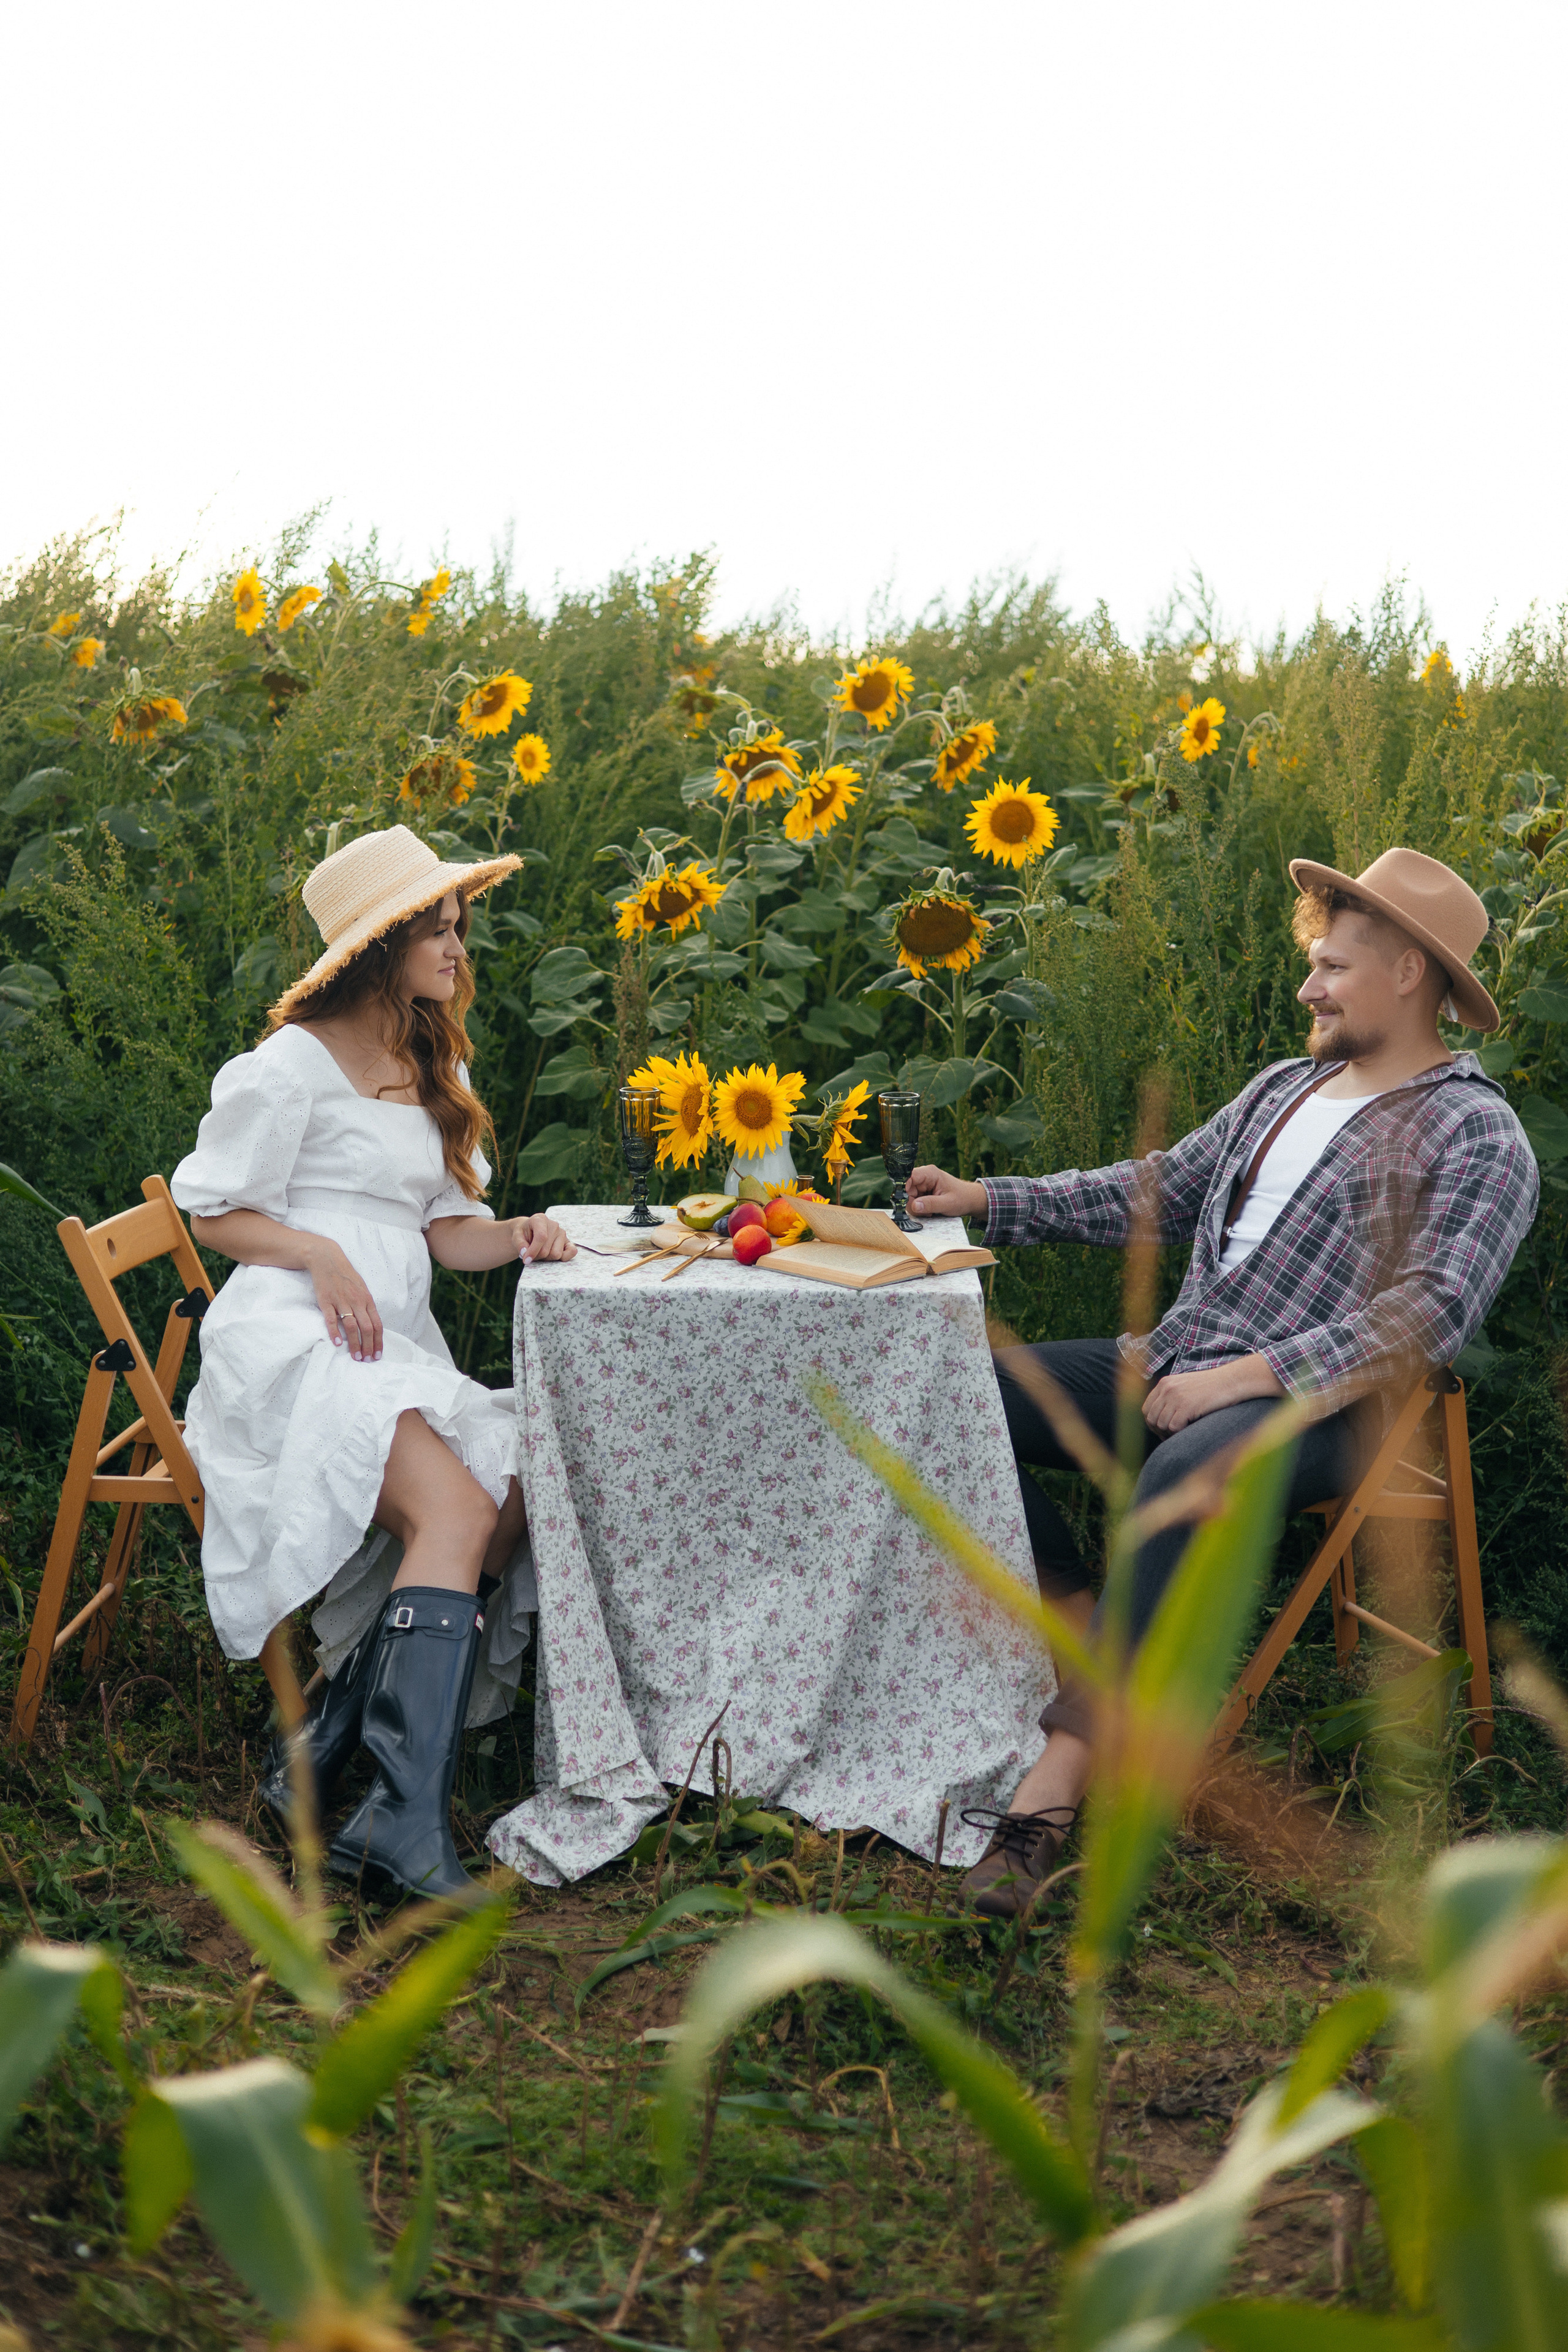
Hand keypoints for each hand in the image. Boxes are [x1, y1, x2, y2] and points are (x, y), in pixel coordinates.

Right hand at [301, 1237, 382, 1360]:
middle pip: (366, 1328)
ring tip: (355, 1357)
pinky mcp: (326, 1301)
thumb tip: (372, 1324)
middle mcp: (356, 1301)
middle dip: (369, 1346)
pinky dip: (334, 1332)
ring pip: (351, 1326)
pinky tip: (337, 1343)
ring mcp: (341, 1301)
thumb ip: (366, 1305)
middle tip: (367, 1360)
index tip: (378, 1354)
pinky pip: (331, 1319)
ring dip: (354, 1343)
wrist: (327, 1259)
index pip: (377, 1324)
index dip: (378, 1341)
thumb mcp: (361, 1288)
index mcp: (367, 1299)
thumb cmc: (346, 1275)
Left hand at [514, 1213, 575, 1264]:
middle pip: (547, 1250)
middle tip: (531, 1254)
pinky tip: (552, 1256)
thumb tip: (524, 1252)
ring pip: (557, 1254)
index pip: (541, 1237)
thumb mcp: (516, 1236)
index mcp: (540, 1219)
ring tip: (540, 1253)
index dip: (533, 1251)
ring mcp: (562, 1233)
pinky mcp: (568, 1241)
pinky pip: (571, 1252)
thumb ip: (519, 1243)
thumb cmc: (523, 1234)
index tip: (526, 1260)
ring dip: (546, 1259)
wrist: (530, 1232)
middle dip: (537, 1256)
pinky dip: (563, 1258)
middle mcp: (553, 1225)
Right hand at [906, 1164, 988, 1221]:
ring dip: (917, 1207)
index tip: (909, 1202)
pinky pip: (914, 1201)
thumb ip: (930, 1204)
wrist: (970, 1200)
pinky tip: (930, 1211)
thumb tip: (914, 1205)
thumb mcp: (947, 1203)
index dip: (904, 1189)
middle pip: (906, 1189)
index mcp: (930, 1173)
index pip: (909, 1177)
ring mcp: (922, 1184)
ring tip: (931, 1211)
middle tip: (926, 1212)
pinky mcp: (923, 1192)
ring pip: (908, 1197)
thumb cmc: (962, 1198)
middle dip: (912, 1203)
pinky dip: (920, 1209)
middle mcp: (924, 1176)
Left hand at [1142, 1354, 1283, 1432]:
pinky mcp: (1186, 1405)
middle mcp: (1167, 1388)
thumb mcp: (1186, 1387)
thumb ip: (1171, 1398)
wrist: (1232, 1381)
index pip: (1147, 1409)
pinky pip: (1173, 1427)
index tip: (1163, 1431)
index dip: (1153, 1423)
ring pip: (1161, 1424)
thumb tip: (1160, 1421)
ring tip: (1182, 1434)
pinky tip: (1190, 1429)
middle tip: (1172, 1437)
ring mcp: (1175, 1396)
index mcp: (1165, 1383)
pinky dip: (1180, 1433)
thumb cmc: (1213, 1388)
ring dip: (1170, 1433)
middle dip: (1160, 1431)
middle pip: (1151, 1418)